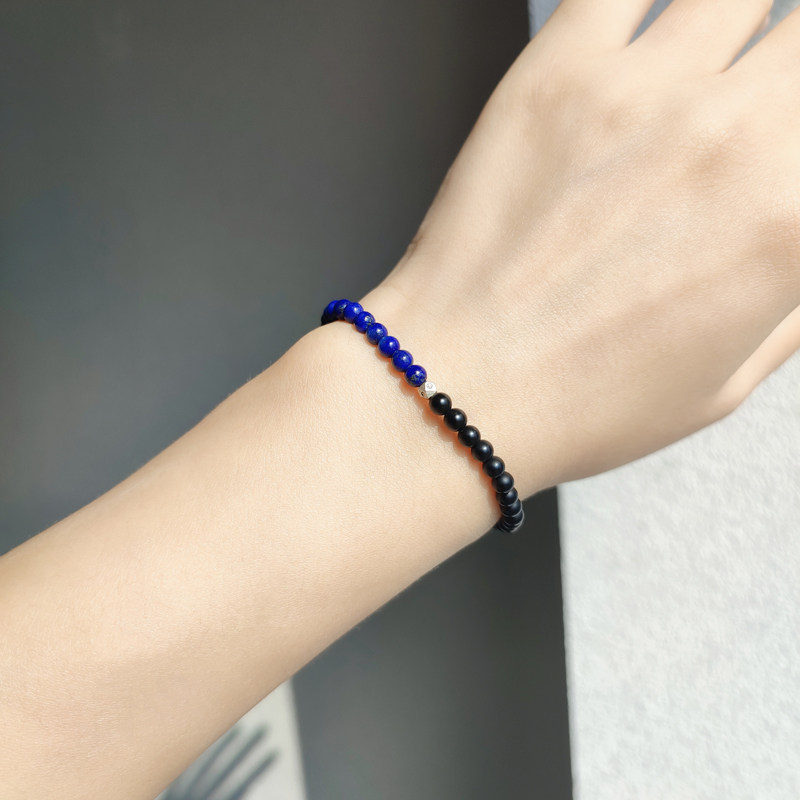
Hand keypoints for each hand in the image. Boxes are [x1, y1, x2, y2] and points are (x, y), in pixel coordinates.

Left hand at [360, 0, 799, 496]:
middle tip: (742, 111)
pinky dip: (639, 5)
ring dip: (726, 28)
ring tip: (695, 71)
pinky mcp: (554, 74)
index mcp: (791, 222)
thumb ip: (788, 304)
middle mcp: (730, 140)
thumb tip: (794, 245)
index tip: (774, 153)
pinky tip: (631, 40)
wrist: (459, 387)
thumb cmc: (576, 401)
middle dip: (781, 71)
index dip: (796, 130)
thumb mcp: (722, 384)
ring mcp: (638, 95)